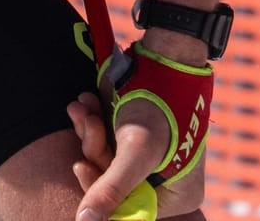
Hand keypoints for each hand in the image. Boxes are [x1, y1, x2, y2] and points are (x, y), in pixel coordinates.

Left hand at [67, 91, 207, 220]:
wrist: (163, 55)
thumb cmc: (160, 103)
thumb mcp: (135, 151)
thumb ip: (111, 189)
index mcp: (179, 195)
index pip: (130, 210)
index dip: (101, 191)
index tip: (81, 165)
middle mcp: (166, 181)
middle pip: (114, 185)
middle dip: (95, 152)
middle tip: (88, 123)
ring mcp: (150, 158)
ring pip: (105, 160)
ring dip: (90, 133)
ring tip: (85, 108)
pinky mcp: (134, 137)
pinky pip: (106, 142)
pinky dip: (93, 123)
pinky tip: (87, 102)